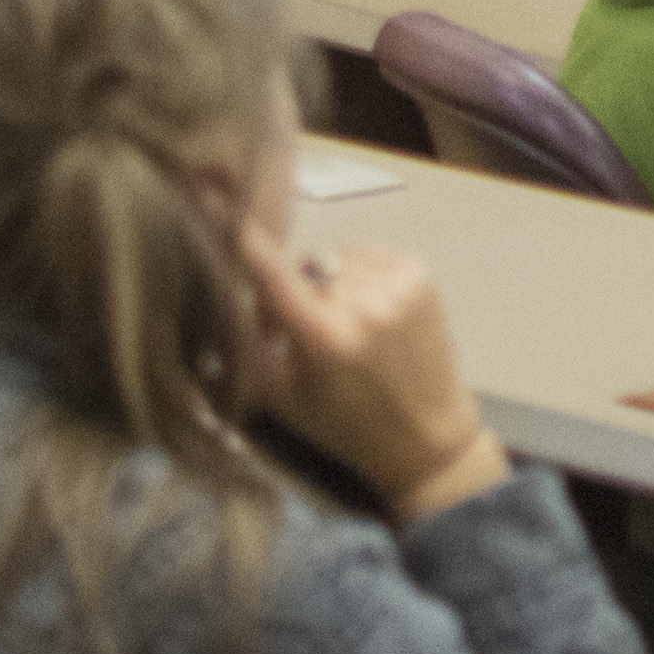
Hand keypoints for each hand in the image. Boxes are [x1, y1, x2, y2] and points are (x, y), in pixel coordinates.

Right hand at [238, 220, 505, 520]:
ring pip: (336, 260)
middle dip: (293, 293)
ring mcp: (399, 287)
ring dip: (326, 285)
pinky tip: (361, 310)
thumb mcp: (281, 396)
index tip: (228, 218)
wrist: (426, 434)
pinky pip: (368, 256)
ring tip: (333, 324)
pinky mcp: (421, 276)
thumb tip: (227, 298)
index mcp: (327, 338)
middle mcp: (366, 306)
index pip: (277, 277)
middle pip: (304, 269)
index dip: (250, 248)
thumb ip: (249, 346)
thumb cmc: (345, 425)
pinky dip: (357, 276)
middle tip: (291, 331)